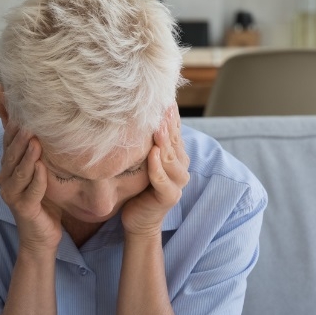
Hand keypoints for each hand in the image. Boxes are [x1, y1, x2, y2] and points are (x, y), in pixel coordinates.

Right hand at [0, 121, 62, 254]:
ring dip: (27, 155)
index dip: (12, 124)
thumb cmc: (43, 201)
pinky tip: (42, 168)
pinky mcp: (23, 209)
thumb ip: (39, 151)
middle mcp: (5, 179)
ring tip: (35, 140)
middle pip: (11, 154)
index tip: (20, 106)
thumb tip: (44, 125)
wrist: (42, 236)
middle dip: (20, 137)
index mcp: (8, 168)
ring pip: (19, 171)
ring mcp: (12, 195)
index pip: (8, 141)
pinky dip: (37, 180)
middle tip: (30, 121)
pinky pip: (30, 192)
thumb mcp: (41, 171)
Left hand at [121, 106, 189, 236]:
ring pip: (172, 158)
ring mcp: (177, 182)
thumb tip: (134, 110)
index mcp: (176, 155)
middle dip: (167, 123)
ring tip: (157, 126)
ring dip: (164, 142)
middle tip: (160, 104)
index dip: (170, 114)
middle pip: (174, 141)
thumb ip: (144, 140)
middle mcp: (181, 166)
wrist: (137, 219)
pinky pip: (163, 179)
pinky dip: (158, 167)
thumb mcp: (141, 159)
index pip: (174, 130)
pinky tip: (153, 154)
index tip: (162, 95)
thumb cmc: (137, 187)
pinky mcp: (170, 197)